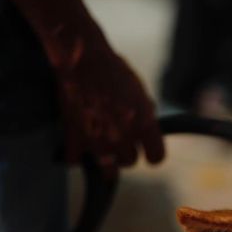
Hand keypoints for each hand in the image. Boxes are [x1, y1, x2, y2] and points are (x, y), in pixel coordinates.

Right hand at [51, 25, 163, 173]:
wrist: (83, 61)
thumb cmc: (114, 72)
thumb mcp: (141, 92)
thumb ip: (146, 115)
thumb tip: (148, 129)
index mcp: (144, 125)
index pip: (157, 157)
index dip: (153, 155)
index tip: (149, 152)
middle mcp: (123, 138)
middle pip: (130, 162)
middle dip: (127, 154)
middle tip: (120, 142)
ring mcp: (98, 141)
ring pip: (108, 170)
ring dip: (107, 162)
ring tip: (103, 150)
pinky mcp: (75, 139)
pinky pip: (76, 161)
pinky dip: (77, 156)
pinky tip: (79, 148)